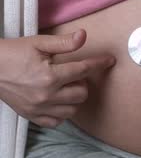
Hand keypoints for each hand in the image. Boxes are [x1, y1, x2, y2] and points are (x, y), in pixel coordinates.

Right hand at [0, 30, 115, 127]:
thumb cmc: (14, 53)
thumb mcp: (39, 43)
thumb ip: (64, 43)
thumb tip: (83, 36)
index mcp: (49, 76)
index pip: (83, 70)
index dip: (99, 63)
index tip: (109, 61)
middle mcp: (46, 95)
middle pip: (82, 93)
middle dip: (83, 82)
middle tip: (73, 73)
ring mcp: (38, 108)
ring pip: (72, 110)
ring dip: (74, 97)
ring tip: (64, 86)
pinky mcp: (31, 116)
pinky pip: (56, 122)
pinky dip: (61, 112)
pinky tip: (58, 100)